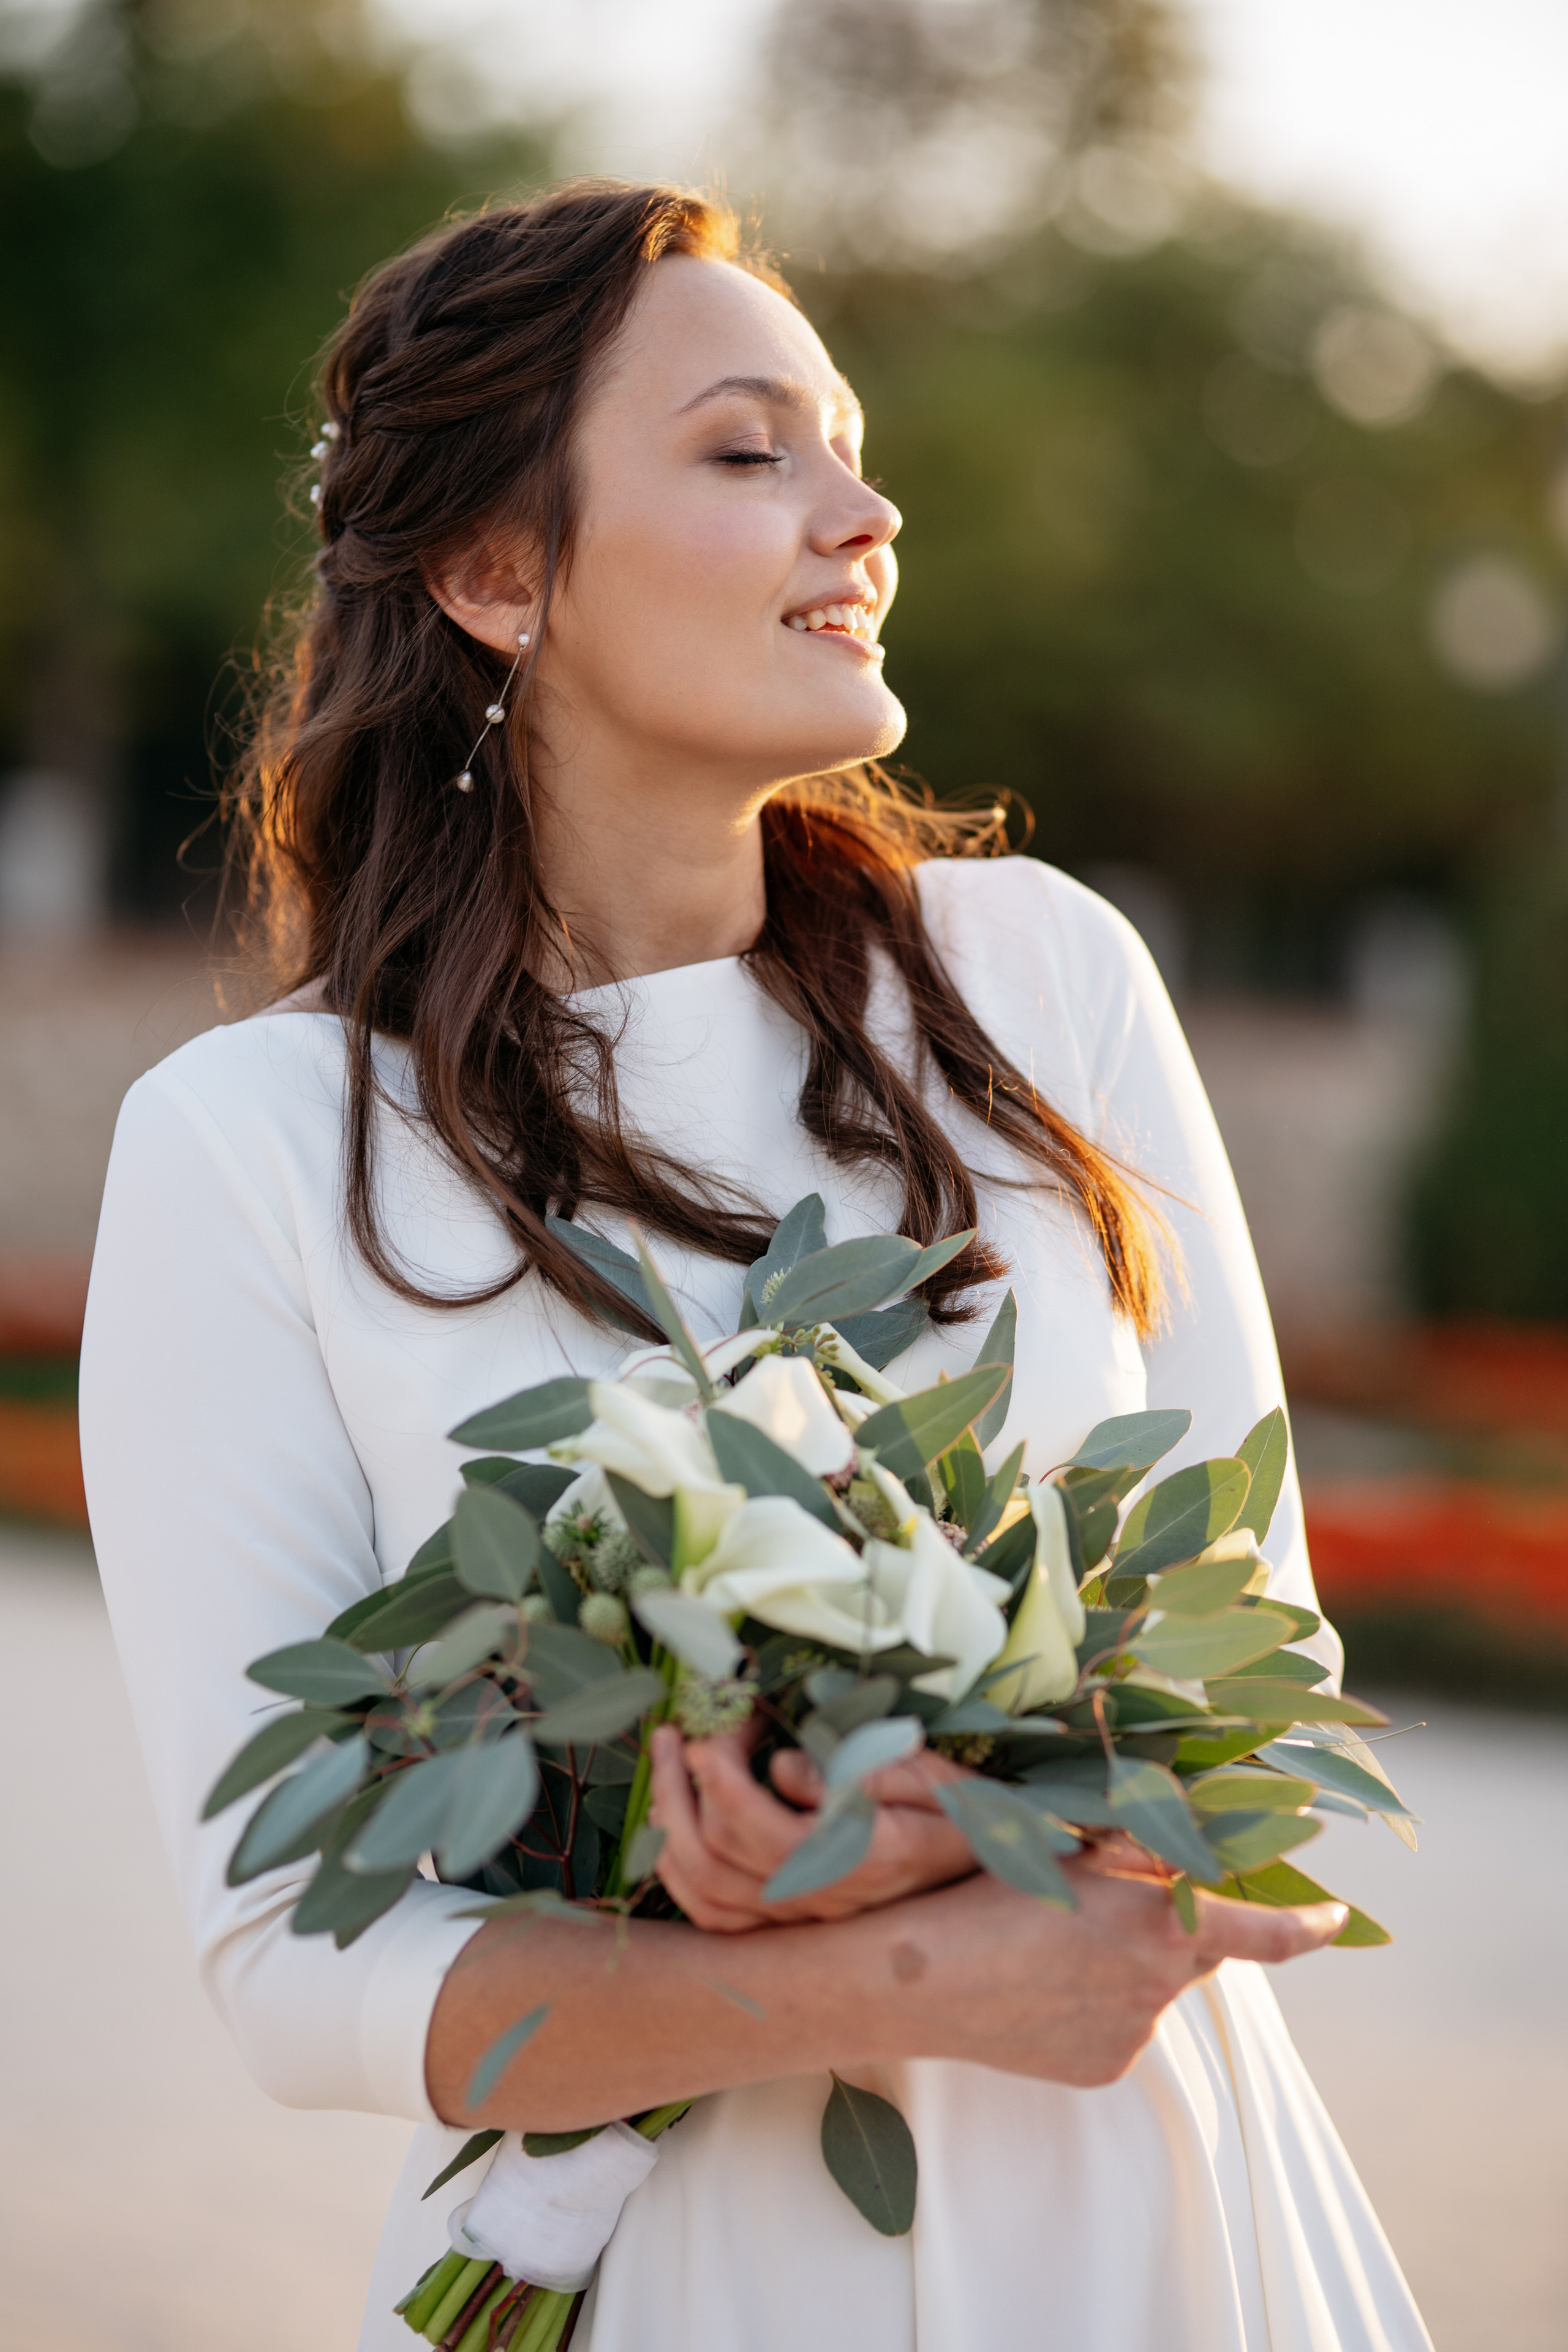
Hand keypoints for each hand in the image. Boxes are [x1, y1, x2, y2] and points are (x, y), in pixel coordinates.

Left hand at [649, 1721, 977, 1929]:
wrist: (981, 1863)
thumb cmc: (957, 1809)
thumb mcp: (930, 1775)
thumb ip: (865, 1772)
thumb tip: (785, 1770)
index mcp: (858, 1860)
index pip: (764, 1832)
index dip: (722, 1780)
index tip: (709, 1730)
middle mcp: (821, 1900)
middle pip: (718, 1855)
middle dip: (686, 1783)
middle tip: (688, 1729)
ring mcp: (800, 1917)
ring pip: (704, 1888)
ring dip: (671, 1819)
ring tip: (668, 1760)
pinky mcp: (788, 1921)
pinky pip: (714, 1915)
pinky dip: (679, 1869)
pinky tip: (673, 1820)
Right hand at [854, 1854, 1348, 2088]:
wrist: (919, 1977)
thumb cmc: (985, 1889)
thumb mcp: (1067, 1847)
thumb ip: (1133, 1852)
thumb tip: (1172, 1851)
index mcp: (1160, 1923)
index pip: (1264, 1934)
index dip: (1309, 1926)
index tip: (1336, 1918)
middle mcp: (1159, 1985)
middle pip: (1197, 1951)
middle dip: (1178, 1926)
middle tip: (1119, 1905)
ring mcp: (1132, 2034)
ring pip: (1152, 1989)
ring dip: (1127, 1966)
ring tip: (1052, 1945)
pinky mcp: (1101, 2069)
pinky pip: (1119, 2027)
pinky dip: (1098, 2004)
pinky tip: (1043, 1987)